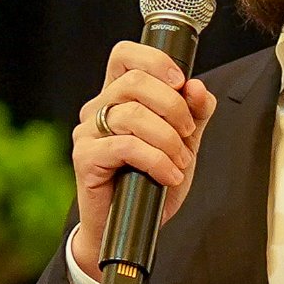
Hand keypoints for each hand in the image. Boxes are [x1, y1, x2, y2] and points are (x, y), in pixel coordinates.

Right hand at [69, 41, 219, 277]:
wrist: (128, 229)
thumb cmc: (150, 183)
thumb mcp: (183, 144)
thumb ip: (194, 114)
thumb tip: (198, 88)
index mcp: (118, 96)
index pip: (125, 55)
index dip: (155, 60)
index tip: (181, 82)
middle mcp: (98, 108)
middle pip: (134, 81)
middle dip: (173, 106)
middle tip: (187, 134)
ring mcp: (88, 132)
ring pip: (133, 115)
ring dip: (168, 139)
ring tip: (180, 162)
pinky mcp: (85, 158)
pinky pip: (126, 146)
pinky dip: (156, 160)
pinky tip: (169, 175)